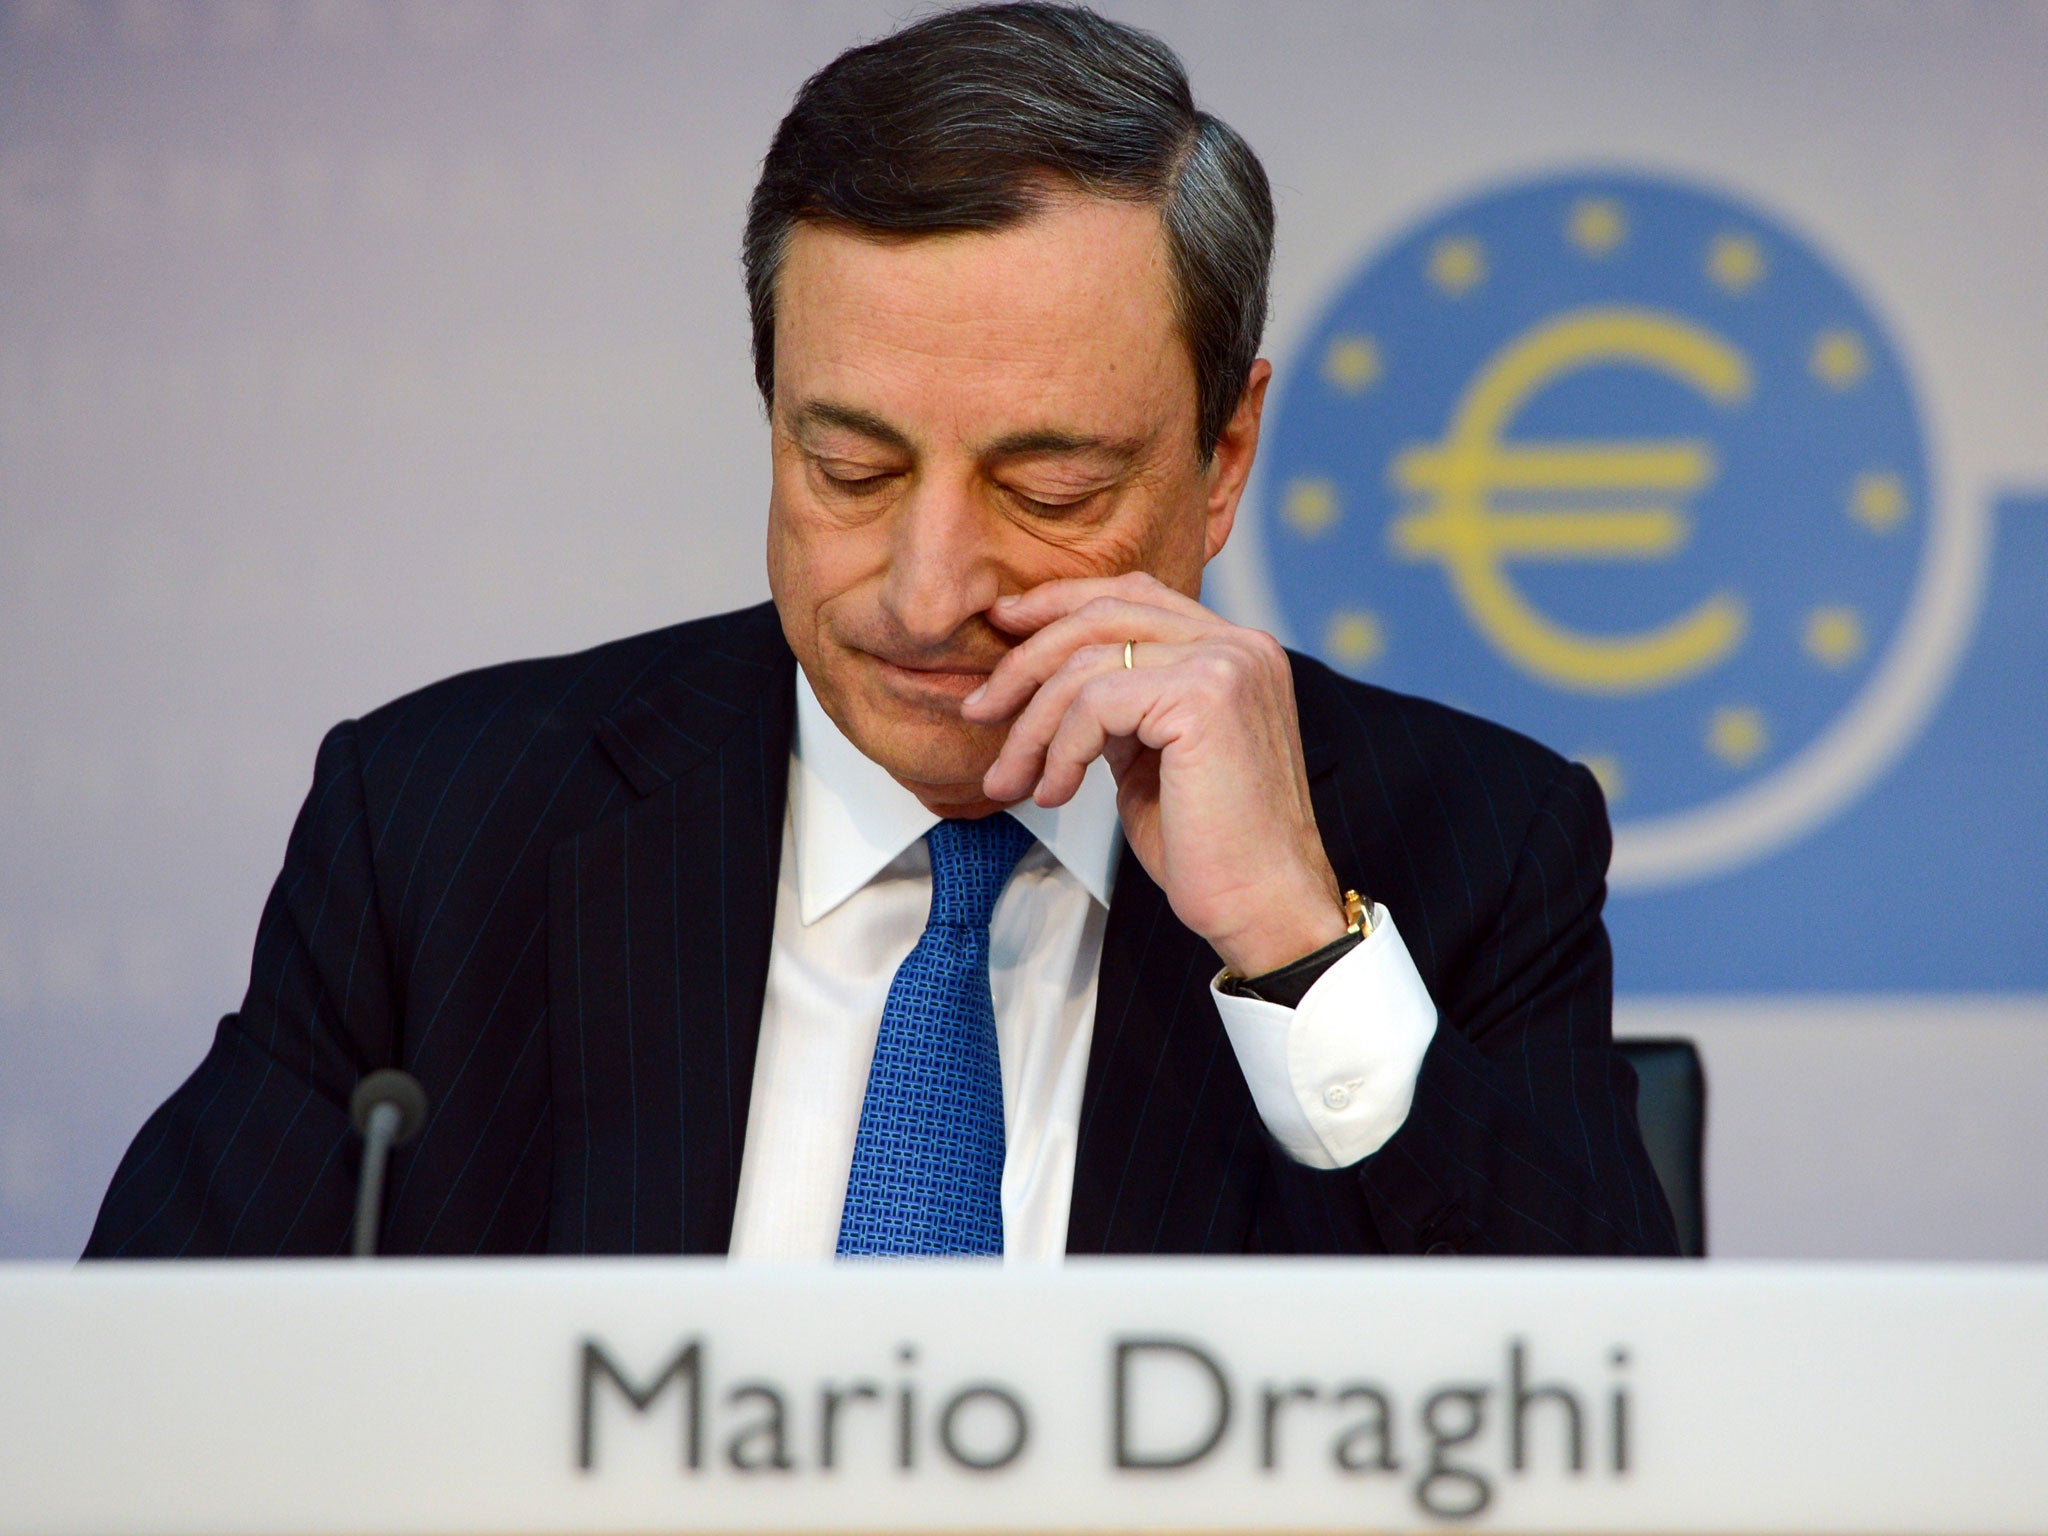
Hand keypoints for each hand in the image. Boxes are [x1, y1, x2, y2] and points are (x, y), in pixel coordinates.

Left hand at [961, 573, 1346, 977]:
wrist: (1263, 907)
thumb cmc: (1209, 849)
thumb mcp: (1152, 758)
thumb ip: (1120, 707)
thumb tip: (1049, 681)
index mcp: (1233, 650)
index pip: (1133, 595)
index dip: (1059, 604)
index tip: (1002, 628)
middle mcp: (1238, 644)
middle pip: (1103, 614)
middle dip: (1026, 660)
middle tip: (979, 708)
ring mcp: (1226, 664)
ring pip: (1089, 661)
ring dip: (1032, 725)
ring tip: (1009, 779)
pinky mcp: (1205, 697)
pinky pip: (1095, 704)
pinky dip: (1060, 750)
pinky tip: (1056, 793)